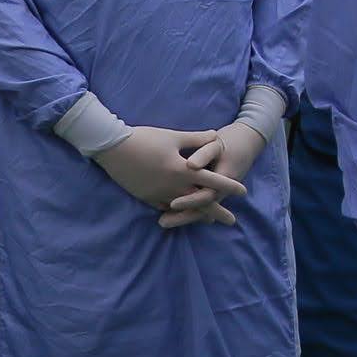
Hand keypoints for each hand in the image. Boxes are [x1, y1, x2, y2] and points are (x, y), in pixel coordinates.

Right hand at [96, 126, 246, 218]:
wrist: (113, 148)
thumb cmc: (144, 138)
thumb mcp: (173, 136)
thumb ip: (196, 139)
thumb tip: (215, 135)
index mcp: (183, 170)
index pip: (213, 181)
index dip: (229, 186)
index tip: (243, 192)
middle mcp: (173, 187)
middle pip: (201, 202)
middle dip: (217, 212)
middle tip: (231, 221)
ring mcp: (159, 195)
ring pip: (184, 209)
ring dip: (198, 214)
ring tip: (208, 220)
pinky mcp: (147, 197)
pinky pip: (165, 208)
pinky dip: (176, 211)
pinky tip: (181, 213)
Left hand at [166, 122, 268, 228]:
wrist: (245, 144)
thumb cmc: (228, 142)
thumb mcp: (216, 144)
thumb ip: (204, 154)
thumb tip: (190, 165)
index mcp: (223, 181)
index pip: (206, 196)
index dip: (190, 201)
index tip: (172, 204)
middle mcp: (221, 191)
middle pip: (201, 209)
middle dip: (182, 217)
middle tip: (162, 223)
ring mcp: (216, 193)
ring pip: (199, 209)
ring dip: (182, 216)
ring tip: (161, 222)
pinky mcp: (211, 191)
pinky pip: (198, 204)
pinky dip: (185, 209)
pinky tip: (167, 212)